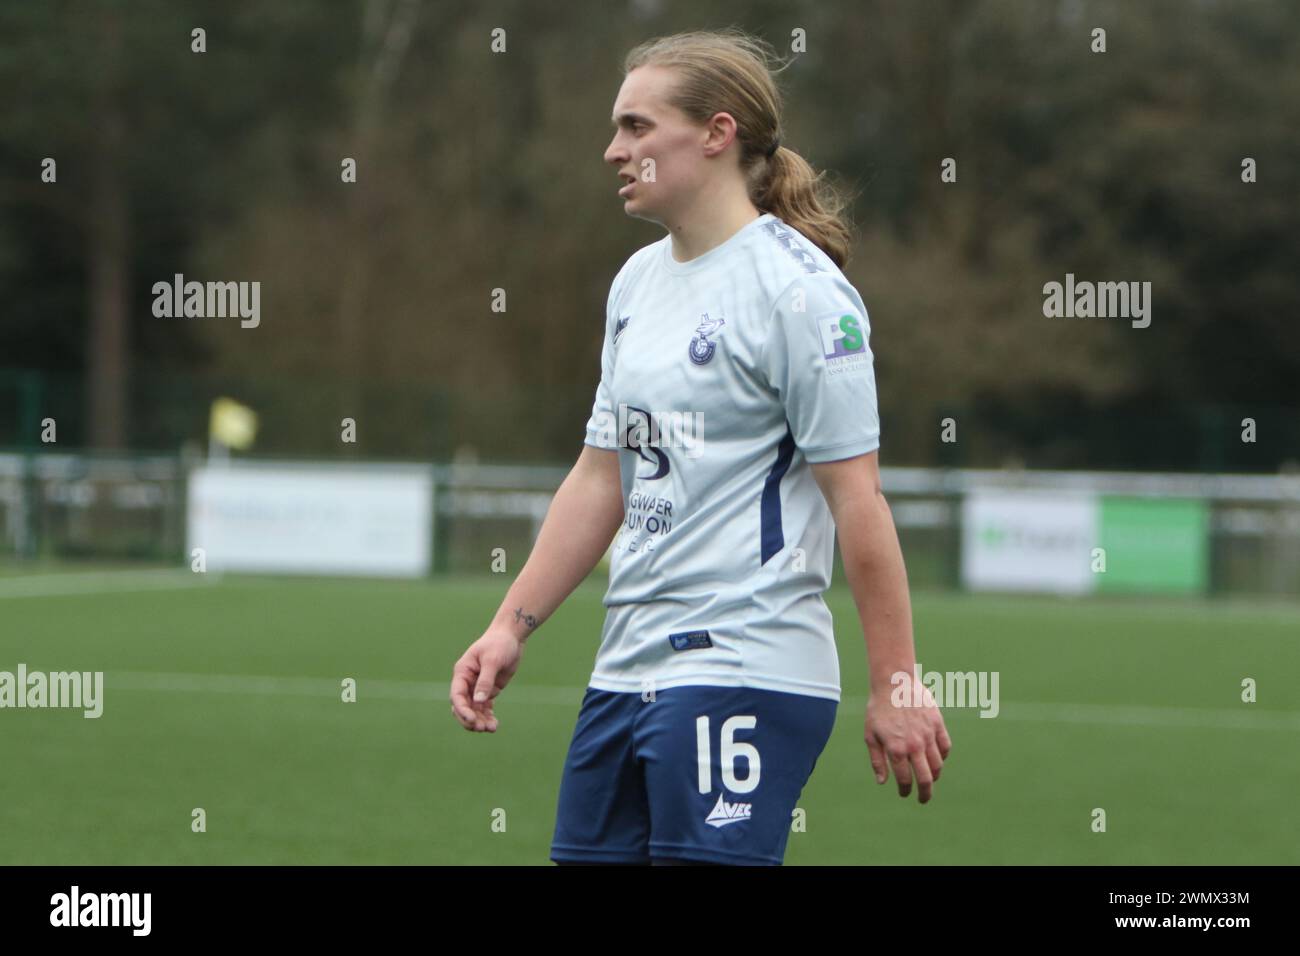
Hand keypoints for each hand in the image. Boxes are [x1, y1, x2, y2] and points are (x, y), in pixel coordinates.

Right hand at [450, 628, 523, 732]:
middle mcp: (467, 682)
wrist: (511, 637)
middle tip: (482, 728)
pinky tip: (494, 724)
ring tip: (492, 728)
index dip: (462, 710)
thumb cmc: (499, 644)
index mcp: (462, 672)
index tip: (472, 720)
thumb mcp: (492, 661)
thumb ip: (485, 681)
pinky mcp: (488, 690)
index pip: (457, 695)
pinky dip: (487, 716)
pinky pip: (484, 707)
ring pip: (473, 709)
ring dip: (480, 720)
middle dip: (470, 719)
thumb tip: (478, 702)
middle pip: (463, 706)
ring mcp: (477, 687)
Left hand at [864, 677, 951, 802]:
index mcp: (896, 749)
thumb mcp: (870, 735)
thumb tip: (882, 782)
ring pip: (938, 765)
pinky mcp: (938, 724)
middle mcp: (914, 745)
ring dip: (934, 776)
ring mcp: (928, 735)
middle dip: (925, 793)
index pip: (905, 780)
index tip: (904, 793)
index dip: (905, 790)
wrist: (894, 682)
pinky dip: (943, 757)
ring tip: (930, 779)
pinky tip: (937, 759)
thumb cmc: (878, 709)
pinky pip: (945, 747)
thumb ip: (877, 760)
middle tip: (923, 799)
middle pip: (926, 779)